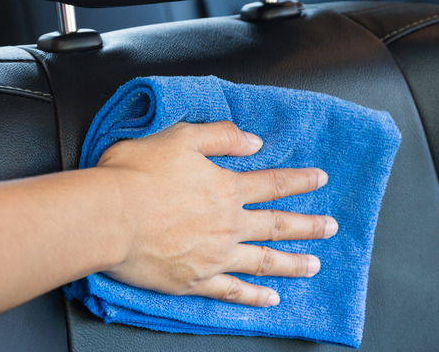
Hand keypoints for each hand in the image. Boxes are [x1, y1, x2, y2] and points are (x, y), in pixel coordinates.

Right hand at [96, 121, 336, 306]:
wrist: (108, 217)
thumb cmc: (135, 175)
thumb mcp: (180, 137)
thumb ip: (221, 137)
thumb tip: (253, 141)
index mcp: (225, 188)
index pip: (273, 183)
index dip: (300, 180)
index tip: (321, 179)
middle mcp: (228, 224)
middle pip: (278, 224)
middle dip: (308, 225)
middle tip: (331, 227)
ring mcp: (215, 256)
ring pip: (265, 261)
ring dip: (293, 263)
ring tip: (314, 265)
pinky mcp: (195, 281)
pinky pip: (233, 292)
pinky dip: (254, 297)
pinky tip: (270, 300)